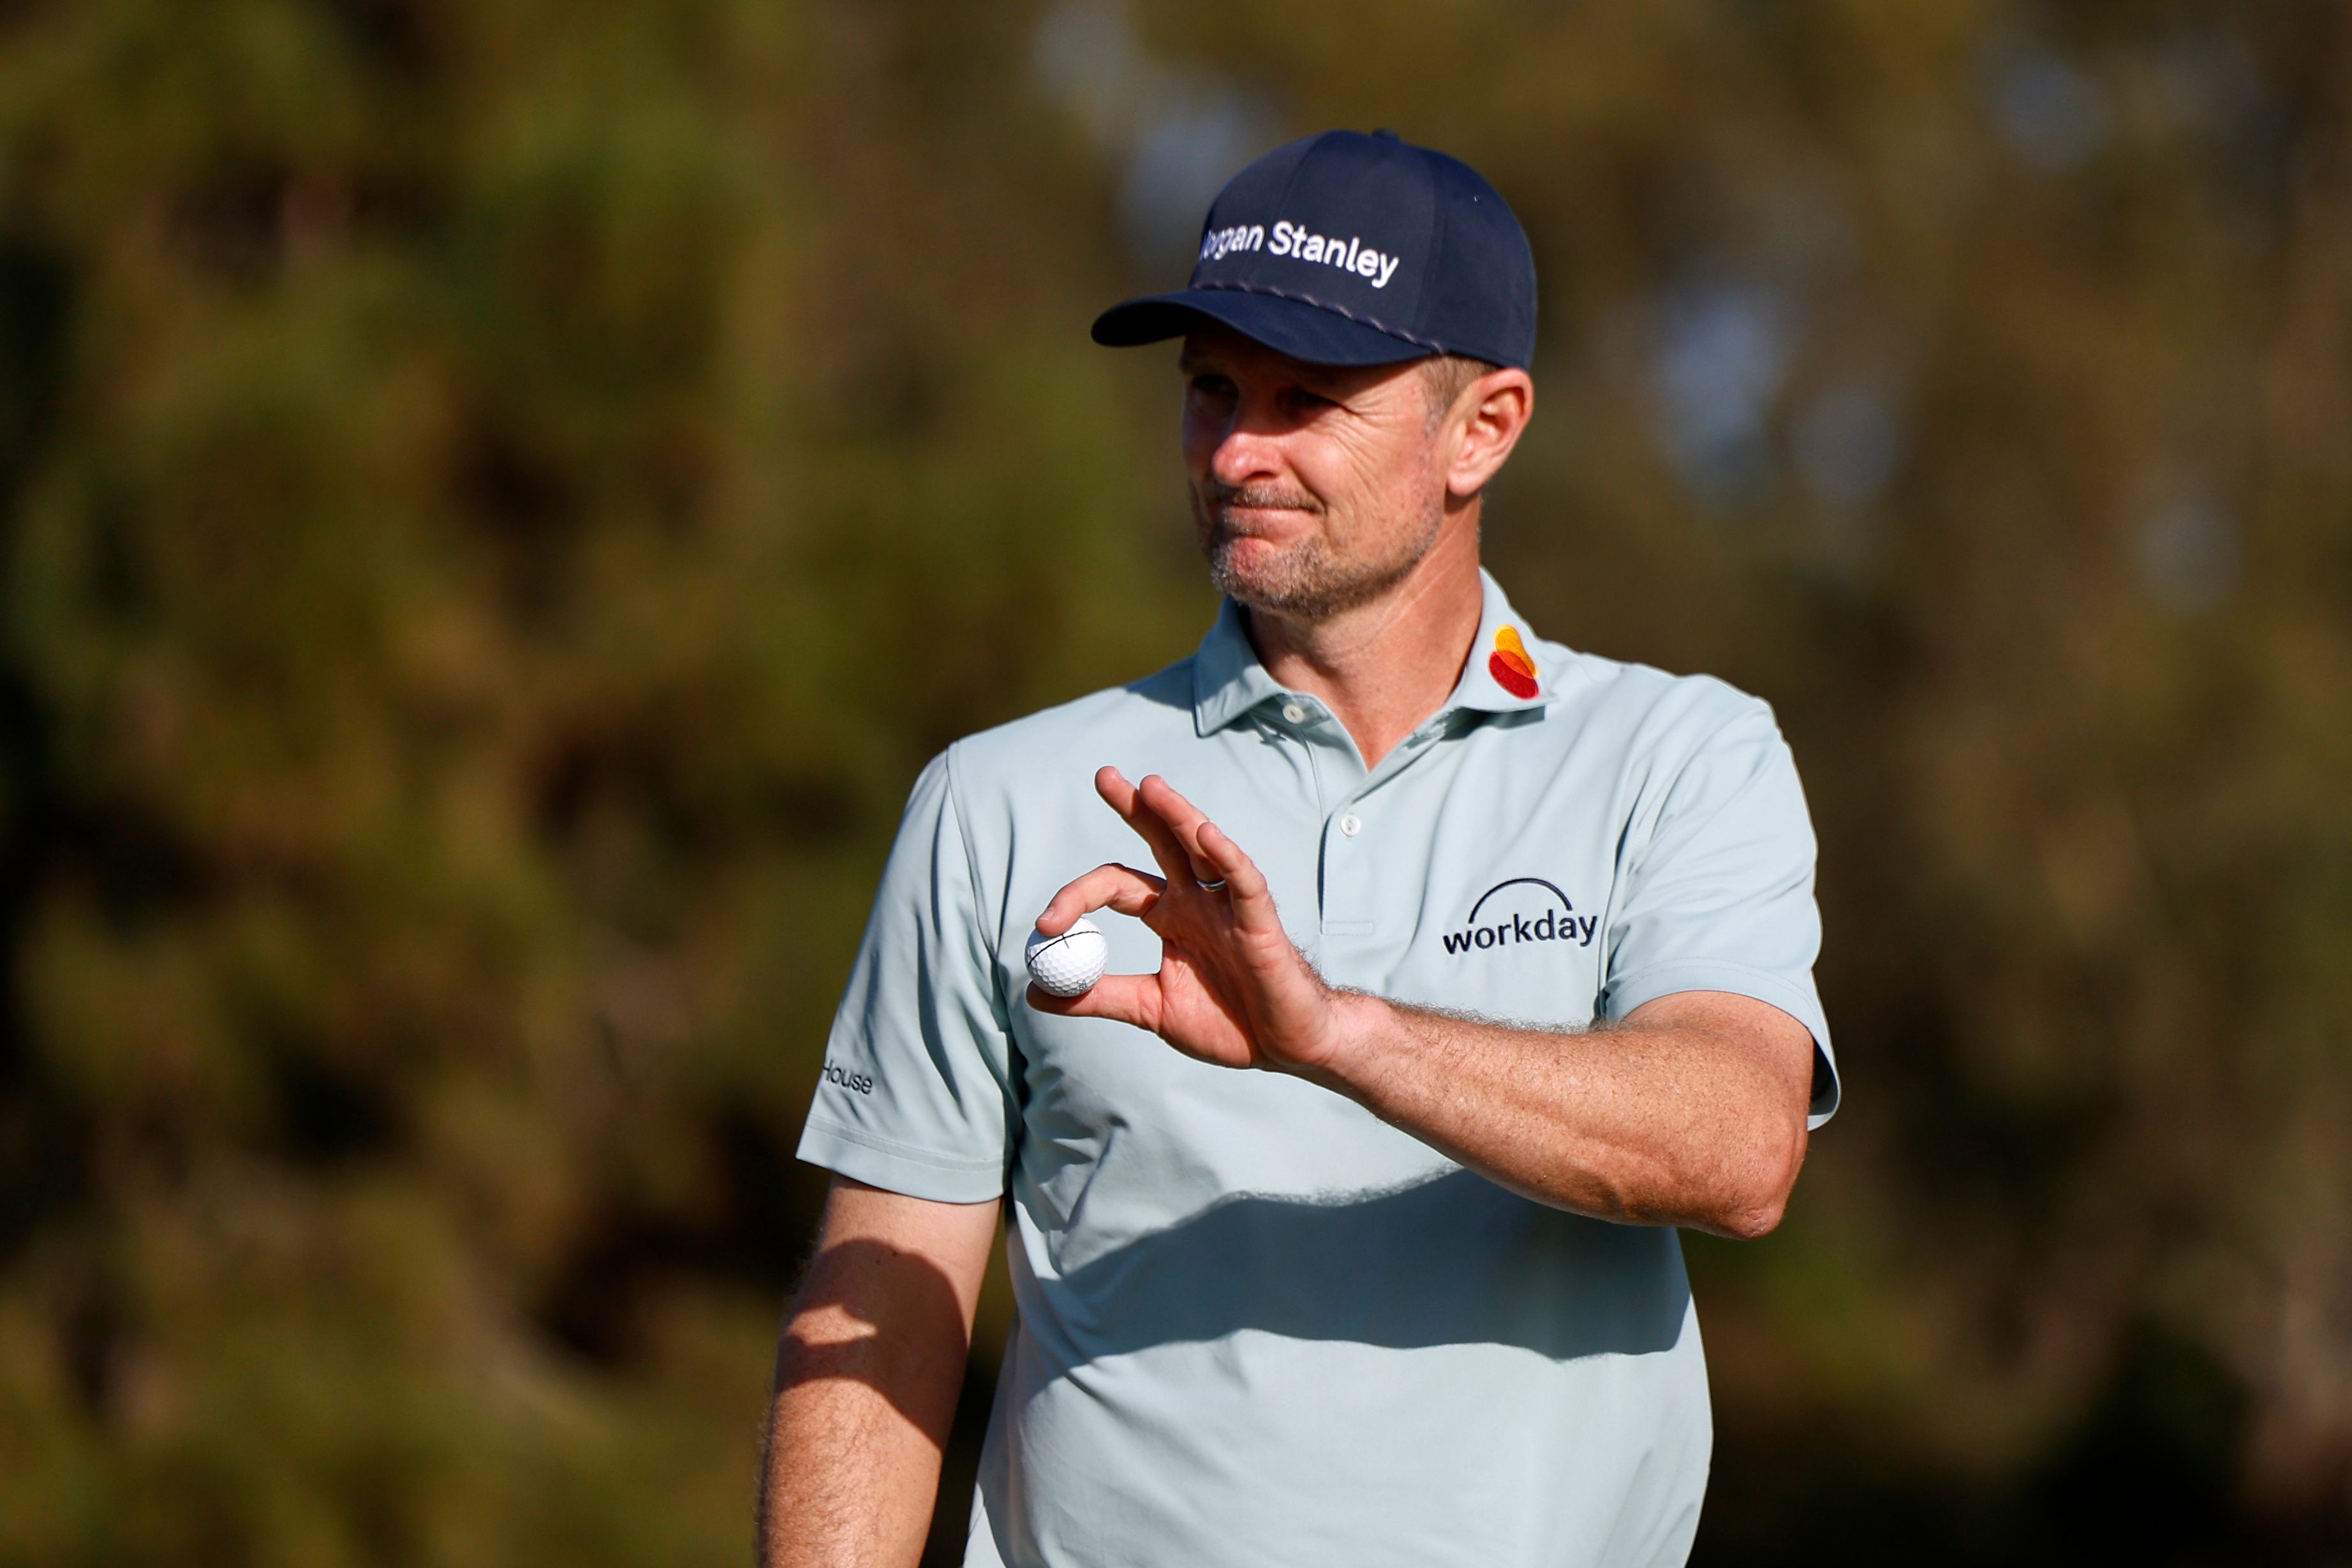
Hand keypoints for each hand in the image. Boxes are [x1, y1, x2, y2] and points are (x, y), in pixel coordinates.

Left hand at [1028, 768, 1351, 1073]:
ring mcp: (1229, 907)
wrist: (1283, 1046)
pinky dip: (1227, 856)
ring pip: (1203, 848)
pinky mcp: (1261, 923)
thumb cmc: (1226, 1023)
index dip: (1077, 897)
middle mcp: (1197, 901)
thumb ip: (1098, 996)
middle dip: (1135, 807)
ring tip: (1150, 786)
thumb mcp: (1150, 1010)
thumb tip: (1034, 991)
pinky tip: (1206, 833)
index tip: (1045, 924)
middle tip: (1103, 775)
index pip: (1117, 886)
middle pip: (1162, 841)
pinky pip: (1245, 882)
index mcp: (1170, 917)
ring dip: (1178, 815)